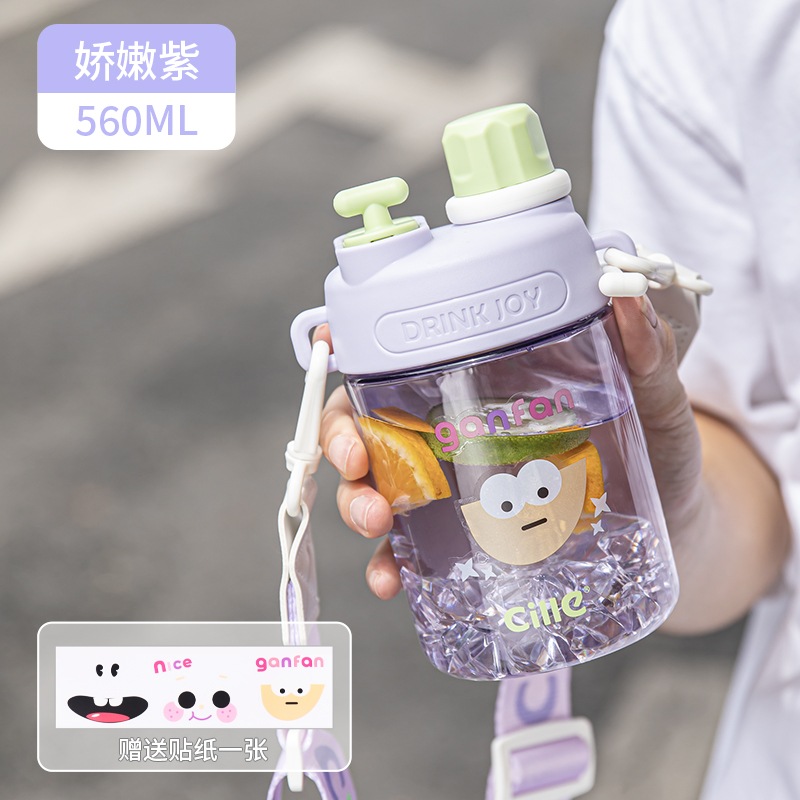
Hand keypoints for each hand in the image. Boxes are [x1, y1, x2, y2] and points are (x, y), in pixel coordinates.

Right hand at [315, 298, 700, 601]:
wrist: (678, 526)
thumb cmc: (661, 451)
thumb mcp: (654, 399)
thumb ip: (647, 355)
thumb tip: (627, 297)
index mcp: (485, 386)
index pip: (406, 358)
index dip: (356, 350)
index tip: (332, 346)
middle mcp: (454, 432)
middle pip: (370, 423)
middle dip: (344, 439)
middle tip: (357, 463)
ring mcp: (456, 489)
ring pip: (377, 487)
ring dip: (356, 503)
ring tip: (375, 524)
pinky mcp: (467, 542)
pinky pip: (411, 553)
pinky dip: (390, 565)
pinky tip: (394, 581)